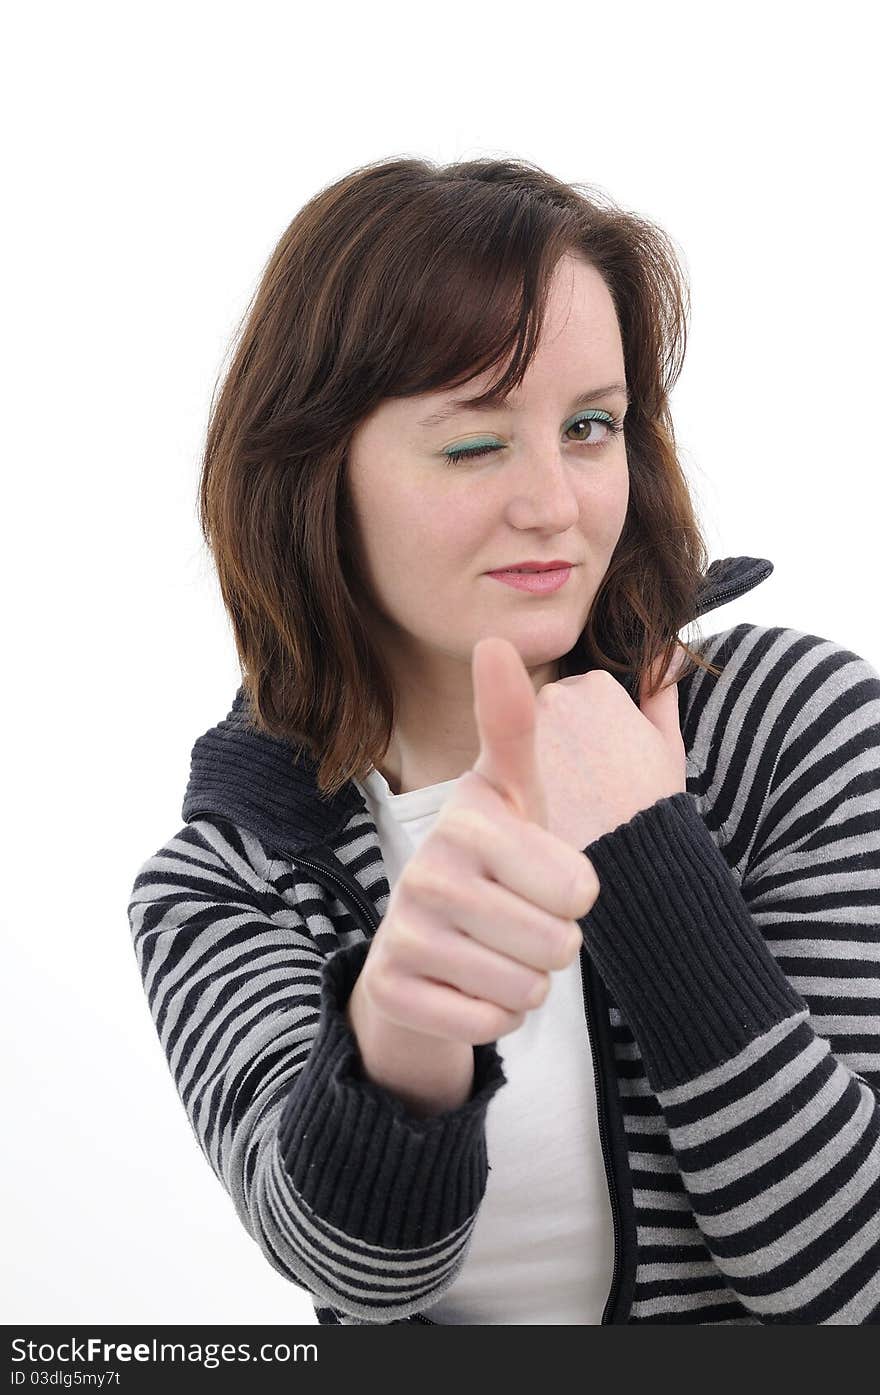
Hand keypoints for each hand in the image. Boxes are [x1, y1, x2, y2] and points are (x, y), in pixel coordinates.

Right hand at [358, 640, 598, 1045]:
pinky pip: (491, 1024)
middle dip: (557, 942)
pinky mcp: (394, 986)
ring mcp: (405, 927)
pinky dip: (495, 1016)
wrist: (423, 946)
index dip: (579, 893)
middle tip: (525, 918)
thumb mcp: (514, 793)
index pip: (577, 884)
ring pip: (528, 987)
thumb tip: (497, 636)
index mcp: (472, 816)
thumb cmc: (495, 861)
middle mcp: (430, 865)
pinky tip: (470, 984)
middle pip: (561, 942)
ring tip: (499, 948)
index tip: (544, 873)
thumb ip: (515, 724)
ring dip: (528, 980)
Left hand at [476, 638, 687, 851]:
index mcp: (597, 685)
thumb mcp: (668, 745)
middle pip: (553, 714)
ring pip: (527, 737)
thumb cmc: (649, 805)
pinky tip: (547, 807)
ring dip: (542, 758)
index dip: (597, 736)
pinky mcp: (498, 761)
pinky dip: (521, 781)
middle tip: (587, 784)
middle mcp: (556, 694)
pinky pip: (505, 764)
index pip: (584, 700)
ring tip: (568, 798)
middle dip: (565, 740)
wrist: (623, 858)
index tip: (609, 766)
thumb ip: (661, 693)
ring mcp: (524, 728)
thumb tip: (665, 654)